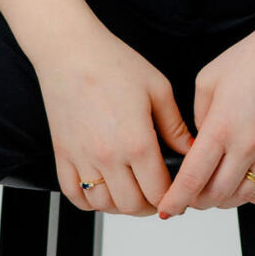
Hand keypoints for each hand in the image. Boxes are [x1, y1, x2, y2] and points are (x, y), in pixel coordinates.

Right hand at [34, 20, 195, 214]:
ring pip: (104, 205)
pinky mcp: (62, 154)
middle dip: (151, 205)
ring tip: (134, 192)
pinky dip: (91, 201)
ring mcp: (81, 158)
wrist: (70, 50)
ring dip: (122, 205)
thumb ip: (176, 127)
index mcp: (137, 141)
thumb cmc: (113, 62)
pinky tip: (104, 191)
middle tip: (160, 195)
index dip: (173, 198)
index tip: (178, 193)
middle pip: (133, 205)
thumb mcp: (158, 89)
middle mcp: (108, 156)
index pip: (159, 192)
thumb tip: (192, 152)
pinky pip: (75, 195)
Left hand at [154, 15, 254, 214]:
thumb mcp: (207, 81)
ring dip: (224, 200)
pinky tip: (243, 187)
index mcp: (221, 127)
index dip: (176, 199)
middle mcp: (248, 145)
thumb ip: (197, 119)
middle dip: (196, 202)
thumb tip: (198, 146)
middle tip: (188, 197)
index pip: (192, 179)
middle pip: (216, 195)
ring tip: (214, 191)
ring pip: (243, 197)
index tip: (167, 208)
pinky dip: (254, 197)